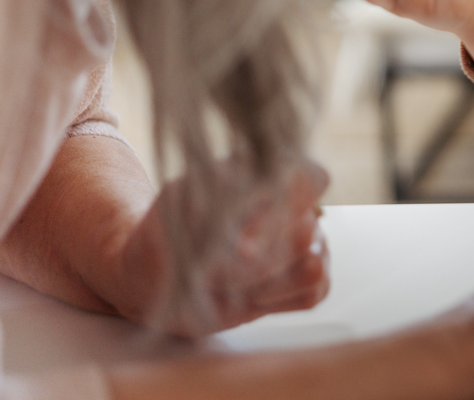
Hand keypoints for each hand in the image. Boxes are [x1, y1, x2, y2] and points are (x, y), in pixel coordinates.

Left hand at [116, 160, 330, 336]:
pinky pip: (313, 292)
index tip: (237, 236)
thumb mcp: (178, 204)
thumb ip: (219, 203)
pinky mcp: (315, 280)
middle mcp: (300, 204)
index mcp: (273, 173)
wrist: (157, 280)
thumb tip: (250, 245)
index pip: (311, 178)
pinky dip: (274, 300)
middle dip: (251, 260)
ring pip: (310, 265)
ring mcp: (315, 243)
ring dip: (259, 282)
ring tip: (227, 281)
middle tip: (212, 265)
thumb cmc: (169, 234)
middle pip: (304, 232)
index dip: (280, 207)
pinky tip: (248, 294)